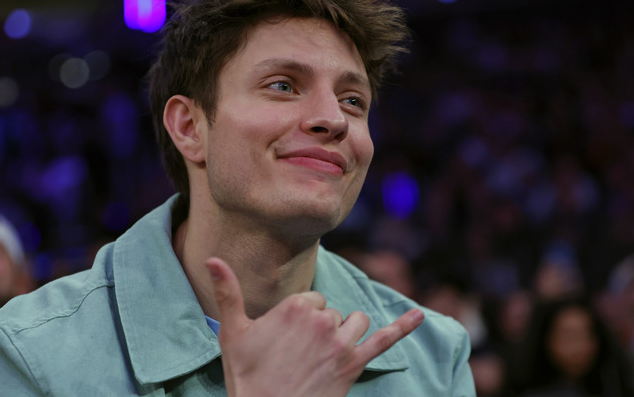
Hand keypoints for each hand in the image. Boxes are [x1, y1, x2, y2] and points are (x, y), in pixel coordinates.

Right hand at [206, 257, 423, 396]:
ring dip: (346, 331)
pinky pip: (385, 340)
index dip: (299, 318)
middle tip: (299, 354)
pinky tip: (421, 315)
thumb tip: (213, 258)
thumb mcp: (232, 332)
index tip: (286, 339)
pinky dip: (404, 326)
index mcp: (296, 306)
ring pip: (355, 321)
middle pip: (332, 310)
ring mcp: (342, 342)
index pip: (311, 299)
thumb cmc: (247, 376)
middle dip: (320, 327)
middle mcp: (323, 319)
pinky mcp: (355, 364)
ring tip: (326, 351)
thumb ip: (227, 291)